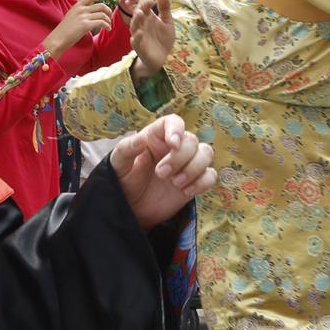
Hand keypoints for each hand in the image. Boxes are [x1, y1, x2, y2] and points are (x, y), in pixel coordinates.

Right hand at [43, 0, 114, 57]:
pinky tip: (107, 29)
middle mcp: (81, 9)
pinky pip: (102, 22)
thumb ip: (81, 11)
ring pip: (103, 15)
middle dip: (109, 11)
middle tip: (109, 18)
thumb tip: (93, 11)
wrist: (58, 39)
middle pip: (101, 6)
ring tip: (108, 26)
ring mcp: (83, 16)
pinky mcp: (85, 25)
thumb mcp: (72, 15)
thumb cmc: (65, 30)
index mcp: (78, 5)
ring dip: (108, 21)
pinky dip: (107, 25)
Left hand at [109, 114, 215, 228]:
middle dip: (179, 159)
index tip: (173, 144)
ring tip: (175, 184)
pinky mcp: (195, 181)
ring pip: (206, 153)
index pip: (173, 122)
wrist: (131, 208)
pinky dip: (202, 183)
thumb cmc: (123, 181)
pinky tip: (186, 192)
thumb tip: (141, 138)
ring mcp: (187, 164)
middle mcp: (174, 148)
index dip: (176, 129)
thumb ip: (127, 148)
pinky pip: (211, 175)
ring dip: (194, 169)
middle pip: (192, 140)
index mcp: (156, 138)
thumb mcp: (118, 164)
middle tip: (161, 174)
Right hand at [128, 0, 174, 79]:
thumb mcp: (167, 22)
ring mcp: (138, 35)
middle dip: (142, 6)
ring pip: (134, 26)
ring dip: (136, 19)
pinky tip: (141, 32)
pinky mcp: (138, 47)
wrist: (163, 58)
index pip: (145, 5)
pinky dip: (137, 37)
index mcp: (147, 17)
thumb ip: (165, 8)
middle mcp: (141, 24)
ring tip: (140, 13)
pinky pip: (136, 41)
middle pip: (138, 13)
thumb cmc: (163, 39)